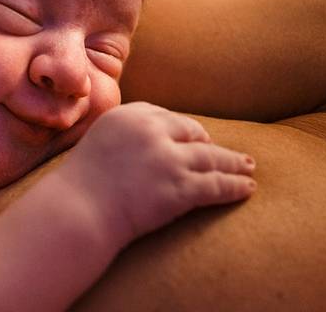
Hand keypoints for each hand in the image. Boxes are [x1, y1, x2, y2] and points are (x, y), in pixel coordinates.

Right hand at [72, 102, 255, 243]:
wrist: (76, 210)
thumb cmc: (82, 184)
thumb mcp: (99, 142)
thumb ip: (125, 135)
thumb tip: (152, 139)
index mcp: (129, 115)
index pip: (167, 117)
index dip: (185, 130)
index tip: (197, 139)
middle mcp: (150, 131)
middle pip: (193, 133)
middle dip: (211, 145)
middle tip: (227, 154)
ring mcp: (167, 158)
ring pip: (212, 158)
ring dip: (234, 163)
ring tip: (248, 167)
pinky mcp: (179, 187)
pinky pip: (217, 185)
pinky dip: (235, 187)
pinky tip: (247, 188)